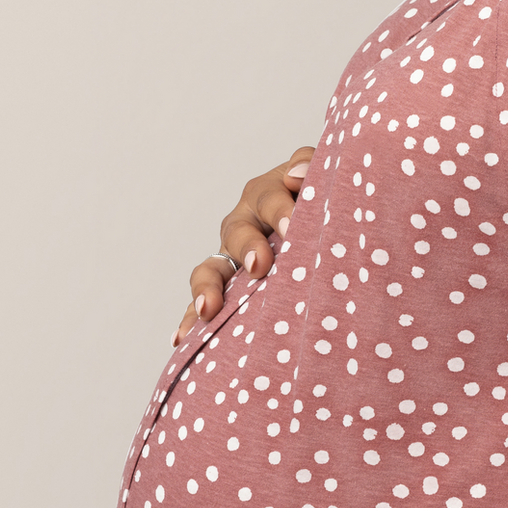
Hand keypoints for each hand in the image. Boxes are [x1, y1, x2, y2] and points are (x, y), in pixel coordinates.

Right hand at [172, 146, 314, 345]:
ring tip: (209, 308)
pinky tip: (181, 339)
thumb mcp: (323, 179)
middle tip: (261, 265)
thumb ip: (313, 168)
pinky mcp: (226, 283)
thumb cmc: (325, 201)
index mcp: (268, 193)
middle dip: (247, 248)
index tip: (291, 226)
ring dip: (207, 287)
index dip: (279, 209)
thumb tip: (296, 177)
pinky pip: (203, 299)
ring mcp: (231, 255)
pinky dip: (190, 317)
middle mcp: (244, 223)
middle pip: (237, 232)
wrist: (326, 227)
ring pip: (210, 268)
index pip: (270, 196)